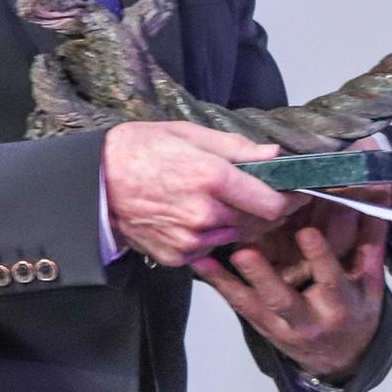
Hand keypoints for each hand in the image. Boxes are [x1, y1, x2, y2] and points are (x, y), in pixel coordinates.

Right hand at [102, 122, 302, 266]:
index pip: (273, 204)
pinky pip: (210, 248)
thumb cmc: (141, 149)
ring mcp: (191, 240)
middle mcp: (205, 214)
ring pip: (236, 236)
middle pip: (259, 223)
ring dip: (239, 222)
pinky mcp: (178, 257)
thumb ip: (238, 148)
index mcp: (212, 178)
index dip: (289, 199)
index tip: (296, 192)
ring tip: (223, 201)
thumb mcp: (190, 134)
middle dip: (267, 210)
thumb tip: (275, 154)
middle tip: (263, 194)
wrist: (95, 182)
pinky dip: (212, 235)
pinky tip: (197, 215)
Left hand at [194, 210, 385, 381]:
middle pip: (284, 299)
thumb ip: (371, 241)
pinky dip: (218, 283)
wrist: (340, 359)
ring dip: (230, 280)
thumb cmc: (357, 311)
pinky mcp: (262, 326)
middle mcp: (308, 319)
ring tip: (210, 256)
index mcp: (340, 304)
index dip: (320, 257)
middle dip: (263, 277)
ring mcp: (281, 326)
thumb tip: (380, 196)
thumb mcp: (371, 283)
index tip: (307, 232)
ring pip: (253, 304)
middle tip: (245, 252)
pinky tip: (201, 263)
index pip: (331, 279)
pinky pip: (238, 304)